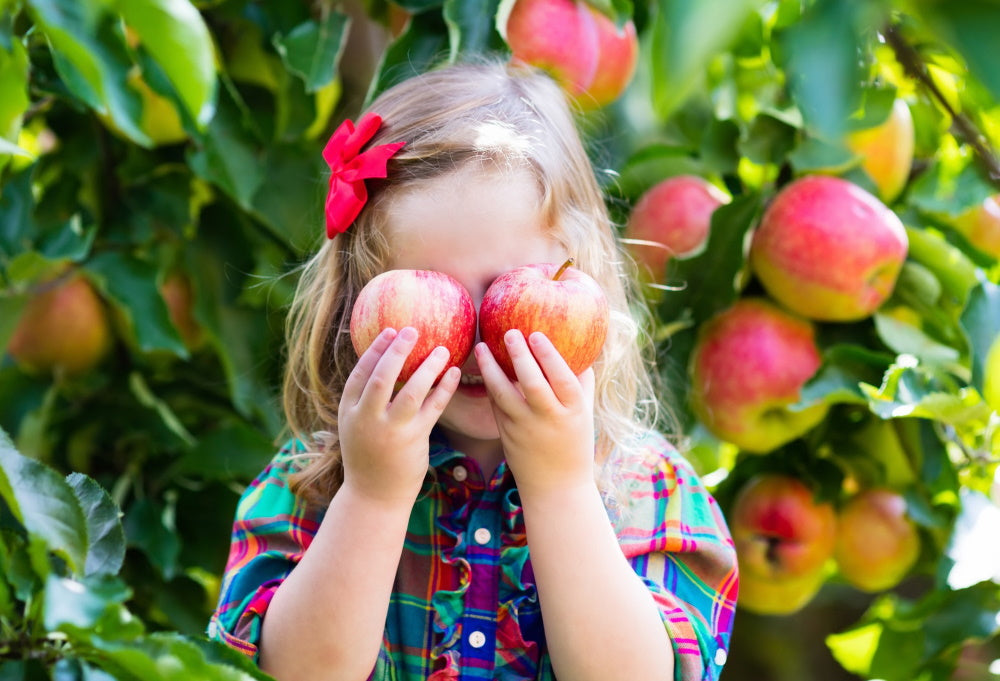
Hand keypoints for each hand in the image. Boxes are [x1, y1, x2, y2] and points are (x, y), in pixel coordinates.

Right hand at [339, 327, 459, 504]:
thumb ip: (365, 402)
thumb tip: (383, 367)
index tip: (389, 331)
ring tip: (442, 349)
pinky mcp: (414, 440)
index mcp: (349, 412)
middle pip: (383, 377)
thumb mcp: (356, 428)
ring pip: (412, 391)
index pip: (361, 373)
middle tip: (413, 330)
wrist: (374, 496)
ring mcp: (391, 430)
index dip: (375, 350)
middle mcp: (367, 419)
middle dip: (398, 350)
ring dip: (428, 367)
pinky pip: (433, 408)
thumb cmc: (368, 457)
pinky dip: (444, 388)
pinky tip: (454, 373)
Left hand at [476, 330, 595, 498]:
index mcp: (573, 412)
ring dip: (490, 369)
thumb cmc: (574, 444)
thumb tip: (580, 349)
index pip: (561, 379)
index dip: (549, 355)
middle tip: (509, 332)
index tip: (537, 334)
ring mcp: (524, 429)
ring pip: (503, 395)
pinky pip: (496, 406)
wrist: (556, 487)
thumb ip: (582, 383)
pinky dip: (489, 386)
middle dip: (519, 356)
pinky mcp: (506, 435)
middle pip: (531, 384)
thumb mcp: (584, 414)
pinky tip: (484, 368)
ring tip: (481, 347)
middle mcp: (548, 419)